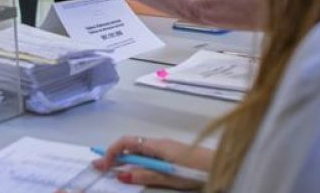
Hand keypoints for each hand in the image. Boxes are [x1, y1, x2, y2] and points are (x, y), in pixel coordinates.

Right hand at [91, 135, 212, 189]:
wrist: (220, 165)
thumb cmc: (195, 170)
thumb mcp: (168, 176)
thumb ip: (145, 174)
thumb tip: (121, 175)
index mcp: (156, 145)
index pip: (126, 142)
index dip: (111, 152)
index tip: (102, 165)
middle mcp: (159, 142)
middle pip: (130, 146)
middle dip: (113, 156)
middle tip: (99, 166)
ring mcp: (165, 147)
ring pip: (138, 150)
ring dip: (124, 158)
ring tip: (112, 168)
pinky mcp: (171, 153)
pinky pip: (147, 154)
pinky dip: (135, 160)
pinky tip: (134, 168)